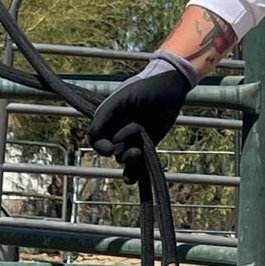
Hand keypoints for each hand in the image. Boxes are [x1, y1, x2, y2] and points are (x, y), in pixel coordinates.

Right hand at [87, 53, 196, 181]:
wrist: (170, 86)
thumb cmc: (144, 87)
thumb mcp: (121, 98)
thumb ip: (104, 114)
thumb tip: (94, 137)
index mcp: (108, 118)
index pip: (96, 138)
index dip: (101, 147)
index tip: (111, 150)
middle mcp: (118, 129)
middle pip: (110, 150)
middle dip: (119, 152)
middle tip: (133, 146)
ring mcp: (133, 138)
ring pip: (123, 158)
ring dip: (129, 160)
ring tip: (139, 152)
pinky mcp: (147, 144)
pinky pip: (138, 164)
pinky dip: (133, 174)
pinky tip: (131, 179)